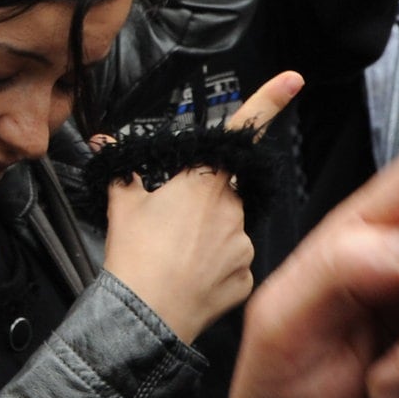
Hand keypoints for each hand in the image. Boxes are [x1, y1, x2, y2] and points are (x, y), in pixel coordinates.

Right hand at [101, 71, 299, 344]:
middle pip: (223, 191)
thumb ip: (122, 170)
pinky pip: (234, 263)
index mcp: (203, 183)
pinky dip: (215, 266)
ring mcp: (243, 246)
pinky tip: (190, 276)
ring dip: (207, 235)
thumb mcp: (122, 204)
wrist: (144, 317)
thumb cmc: (134, 257)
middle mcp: (232, 209)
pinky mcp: (247, 279)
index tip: (293, 80)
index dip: (269, 101)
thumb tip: (105, 145)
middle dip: (201, 201)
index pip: (240, 132)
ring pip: (229, 228)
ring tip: (175, 256)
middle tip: (168, 225)